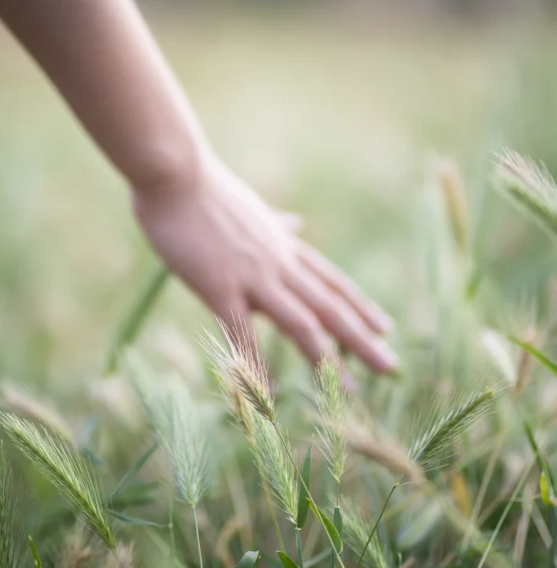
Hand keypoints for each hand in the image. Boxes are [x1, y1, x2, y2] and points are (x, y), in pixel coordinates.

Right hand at [132, 155, 397, 373]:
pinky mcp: (221, 287)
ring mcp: (253, 276)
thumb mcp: (251, 208)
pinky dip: (258, 364)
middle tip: (392, 368)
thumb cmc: (202, 190)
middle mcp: (279, 262)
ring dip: (329, 357)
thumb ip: (275, 222)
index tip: (386, 328)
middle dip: (362, 339)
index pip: (332, 281)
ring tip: (350, 389)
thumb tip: (297, 222)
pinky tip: (270, 394)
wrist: (175, 172)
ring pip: (302, 322)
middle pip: (330, 306)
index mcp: (283, 245)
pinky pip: (244, 333)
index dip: (360, 306)